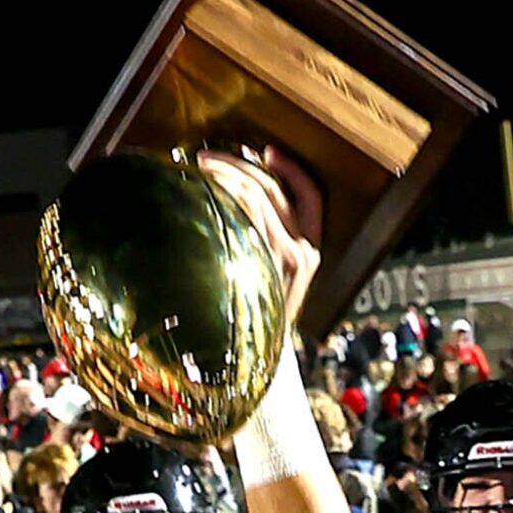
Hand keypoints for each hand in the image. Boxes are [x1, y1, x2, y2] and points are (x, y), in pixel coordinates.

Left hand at [196, 148, 322, 323]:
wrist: (250, 362)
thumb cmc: (254, 321)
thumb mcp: (274, 284)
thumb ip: (269, 246)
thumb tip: (238, 199)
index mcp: (311, 254)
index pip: (312, 197)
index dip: (292, 169)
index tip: (267, 150)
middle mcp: (303, 252)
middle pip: (274, 189)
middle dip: (240, 163)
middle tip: (209, 157)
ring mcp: (281, 256)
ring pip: (254, 193)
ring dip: (224, 173)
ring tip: (200, 169)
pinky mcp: (259, 259)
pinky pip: (240, 210)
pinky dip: (221, 191)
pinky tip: (202, 190)